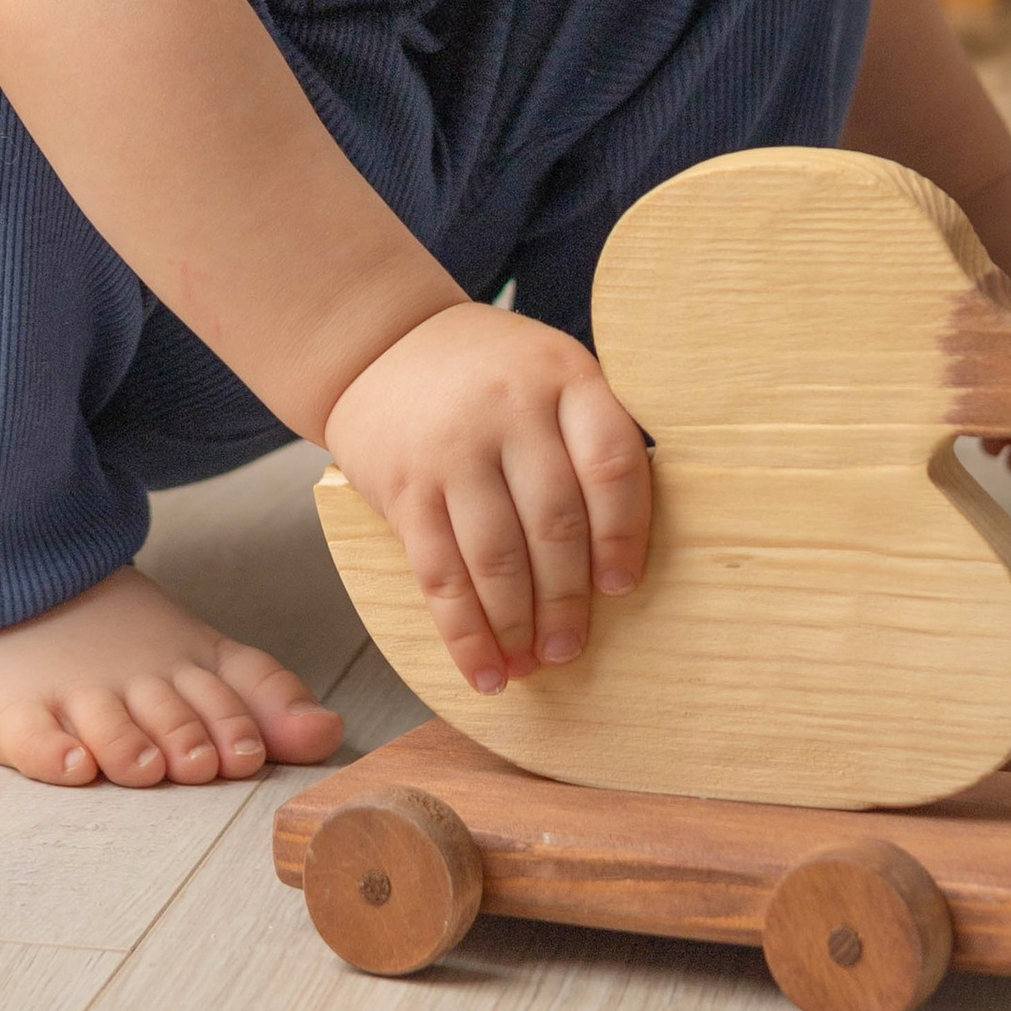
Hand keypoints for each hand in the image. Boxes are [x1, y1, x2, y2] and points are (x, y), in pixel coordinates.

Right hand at [324, 300, 651, 697]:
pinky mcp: (403, 485)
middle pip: (554, 520)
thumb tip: (627, 553)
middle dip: (567, 600)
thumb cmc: (490, 375)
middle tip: (571, 649)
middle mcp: (510, 407)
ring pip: (496, 556)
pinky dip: (463, 631)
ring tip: (531, 666)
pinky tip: (482, 666)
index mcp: (564, 376)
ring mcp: (453, 447)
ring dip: (517, 625)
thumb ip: (589, 438)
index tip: (623, 587)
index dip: (624, 533)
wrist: (382, 343)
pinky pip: (438, 571)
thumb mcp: (551, 373)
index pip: (610, 462)